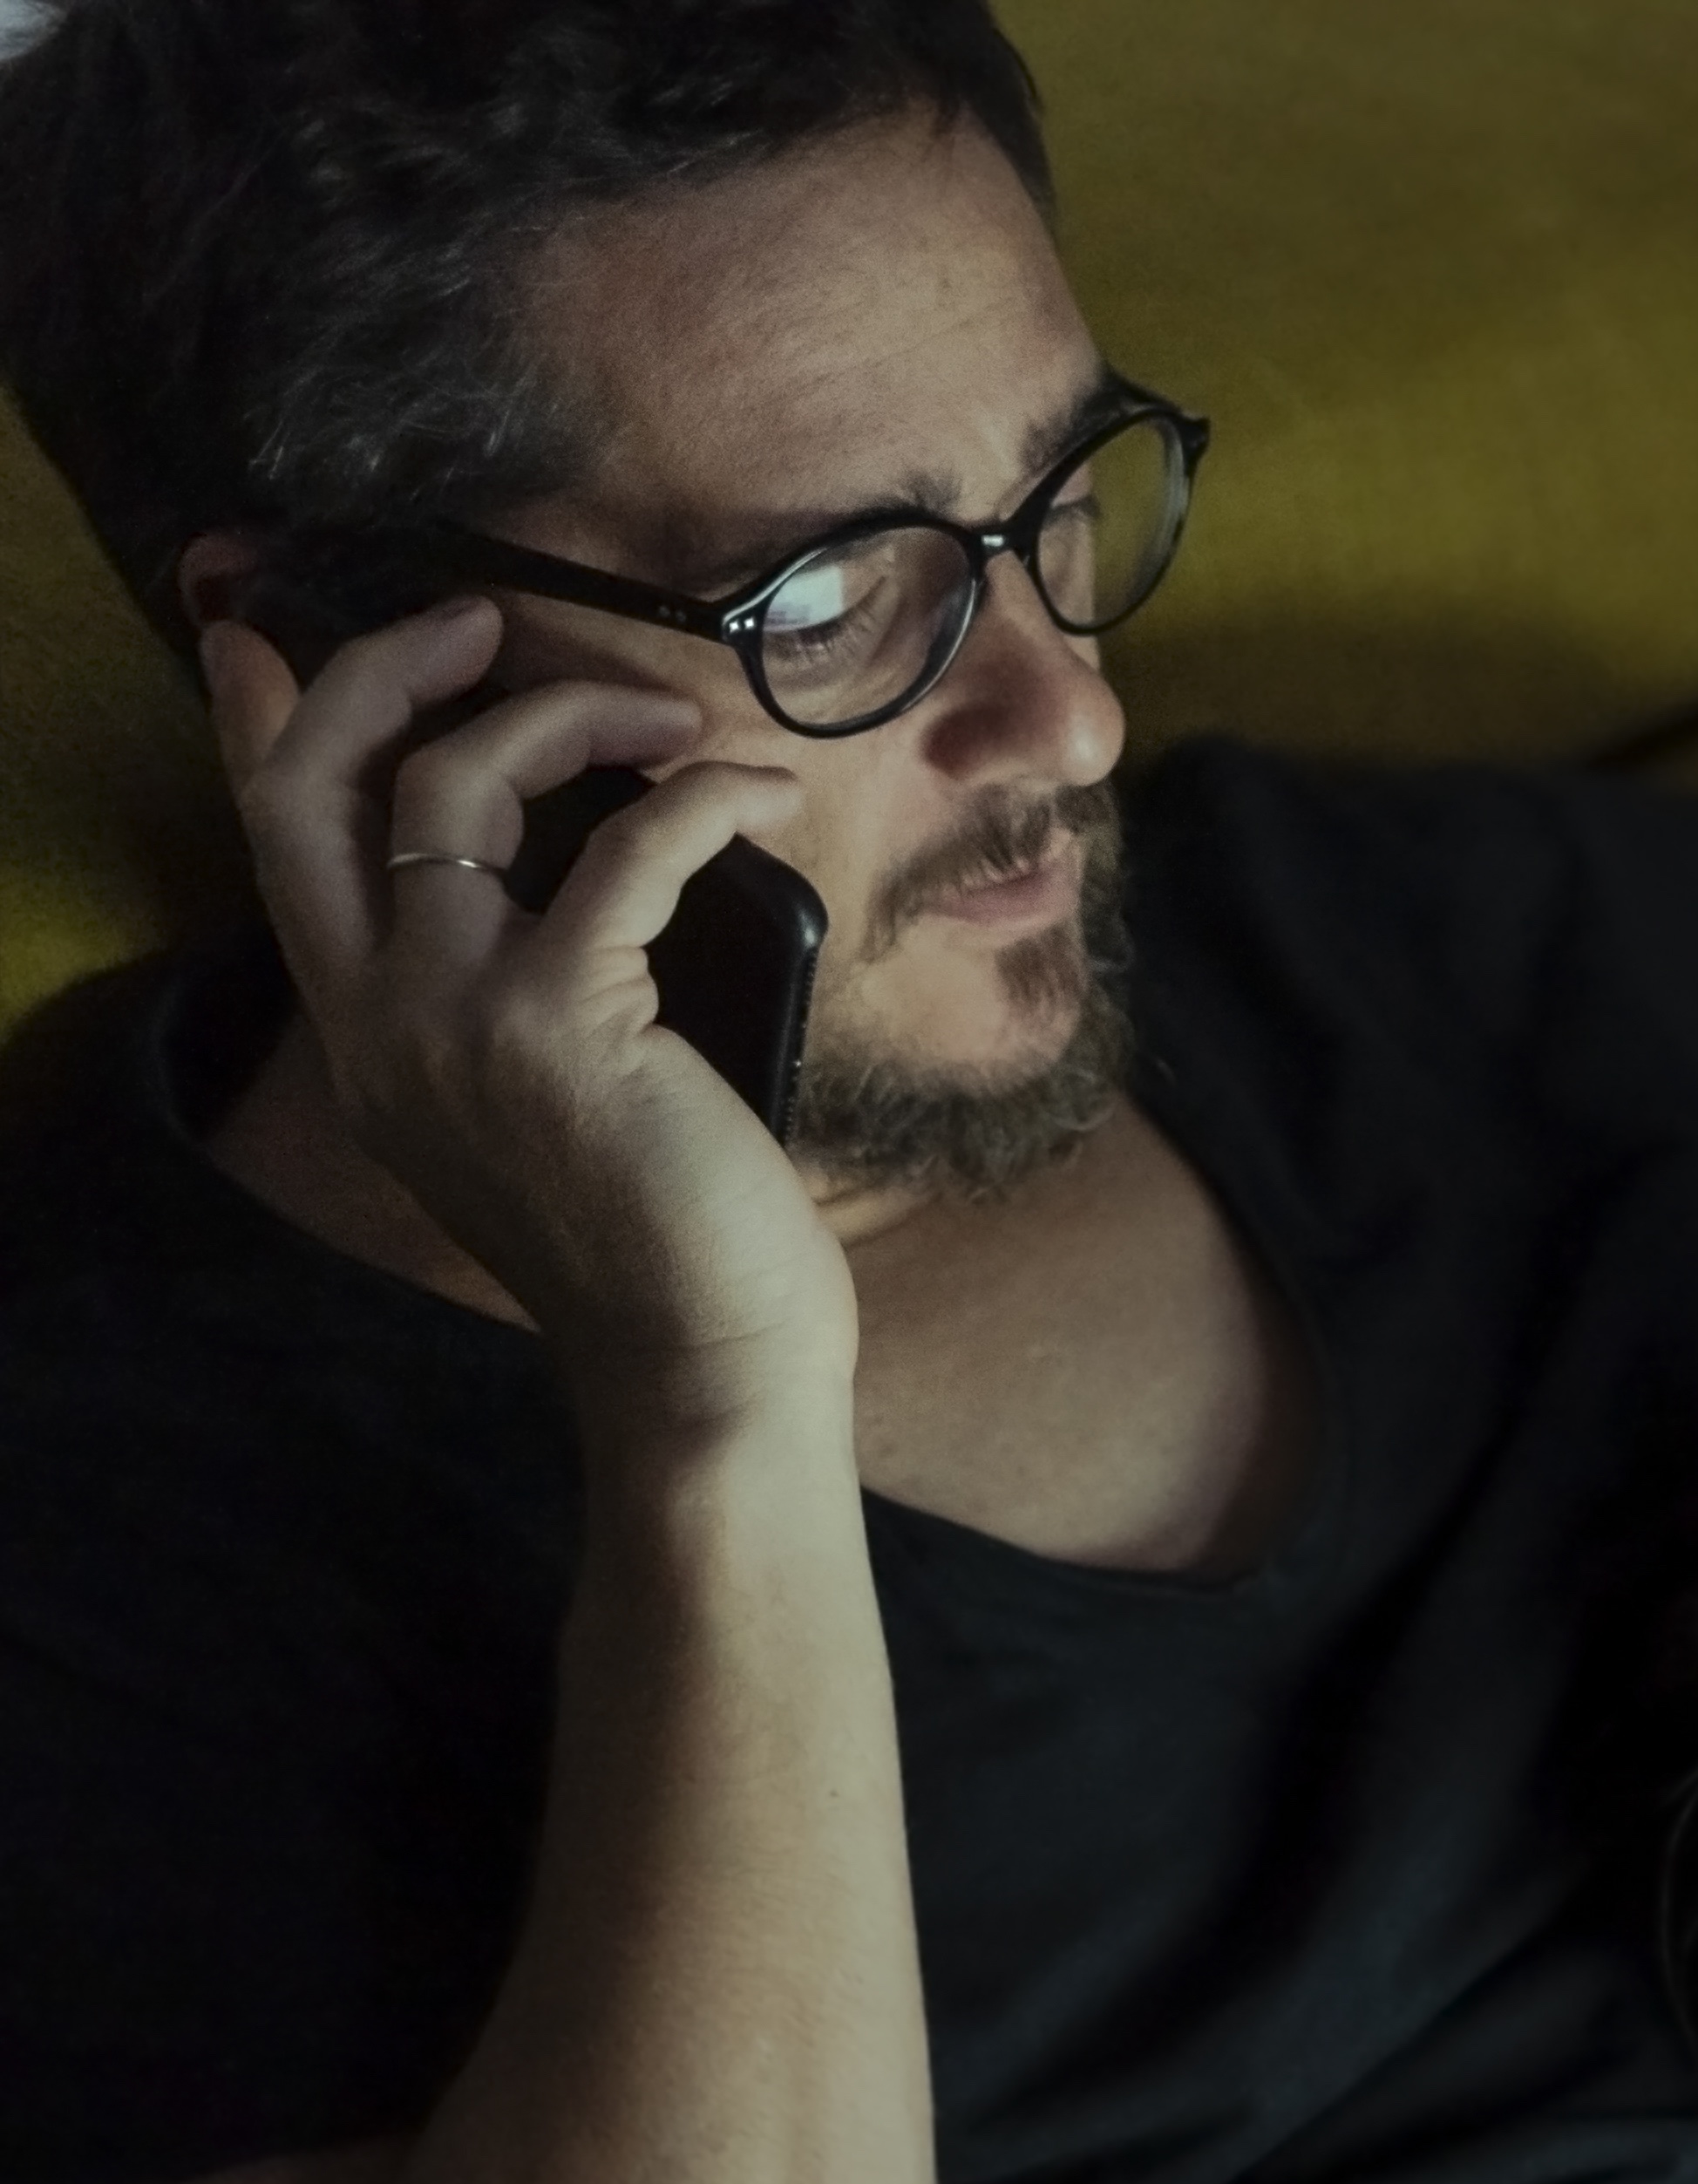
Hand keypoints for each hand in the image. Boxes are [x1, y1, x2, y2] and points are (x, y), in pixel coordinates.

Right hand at [206, 599, 849, 1431]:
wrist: (700, 1364)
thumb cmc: (657, 1237)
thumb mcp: (537, 1106)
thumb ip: (503, 999)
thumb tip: (554, 889)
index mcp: (366, 1033)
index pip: (275, 844)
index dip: (260, 723)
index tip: (257, 636)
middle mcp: (380, 1015)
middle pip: (319, 782)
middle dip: (384, 669)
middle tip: (480, 620)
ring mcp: (453, 1014)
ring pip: (458, 783)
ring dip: (572, 716)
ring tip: (675, 724)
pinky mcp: (558, 1019)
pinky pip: (626, 847)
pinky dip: (700, 796)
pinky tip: (756, 792)